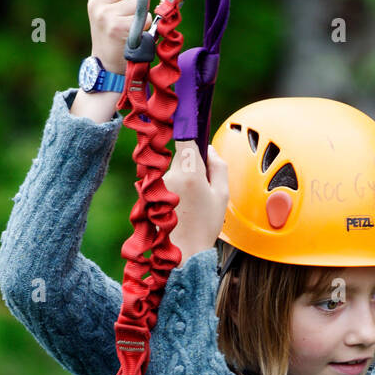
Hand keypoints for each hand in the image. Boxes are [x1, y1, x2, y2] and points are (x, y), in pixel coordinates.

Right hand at [87, 0, 153, 73]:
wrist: (108, 65)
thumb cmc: (117, 32)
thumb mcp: (117, 5)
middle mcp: (96, 3)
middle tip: (133, 11)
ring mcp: (105, 16)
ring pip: (139, 0)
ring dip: (143, 12)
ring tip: (133, 24)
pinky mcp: (117, 29)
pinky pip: (144, 17)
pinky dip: (146, 25)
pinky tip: (136, 34)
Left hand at [163, 139, 230, 265]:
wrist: (183, 252)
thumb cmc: (204, 226)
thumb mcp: (222, 195)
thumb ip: (218, 167)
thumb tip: (209, 150)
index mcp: (189, 173)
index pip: (186, 140)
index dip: (190, 131)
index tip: (192, 123)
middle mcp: (170, 175)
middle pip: (182, 157)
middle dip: (193, 165)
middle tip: (205, 186)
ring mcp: (159, 185)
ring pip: (175, 171)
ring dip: (184, 179)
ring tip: (193, 203)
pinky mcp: (152, 194)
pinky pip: (168, 183)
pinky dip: (176, 189)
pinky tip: (183, 207)